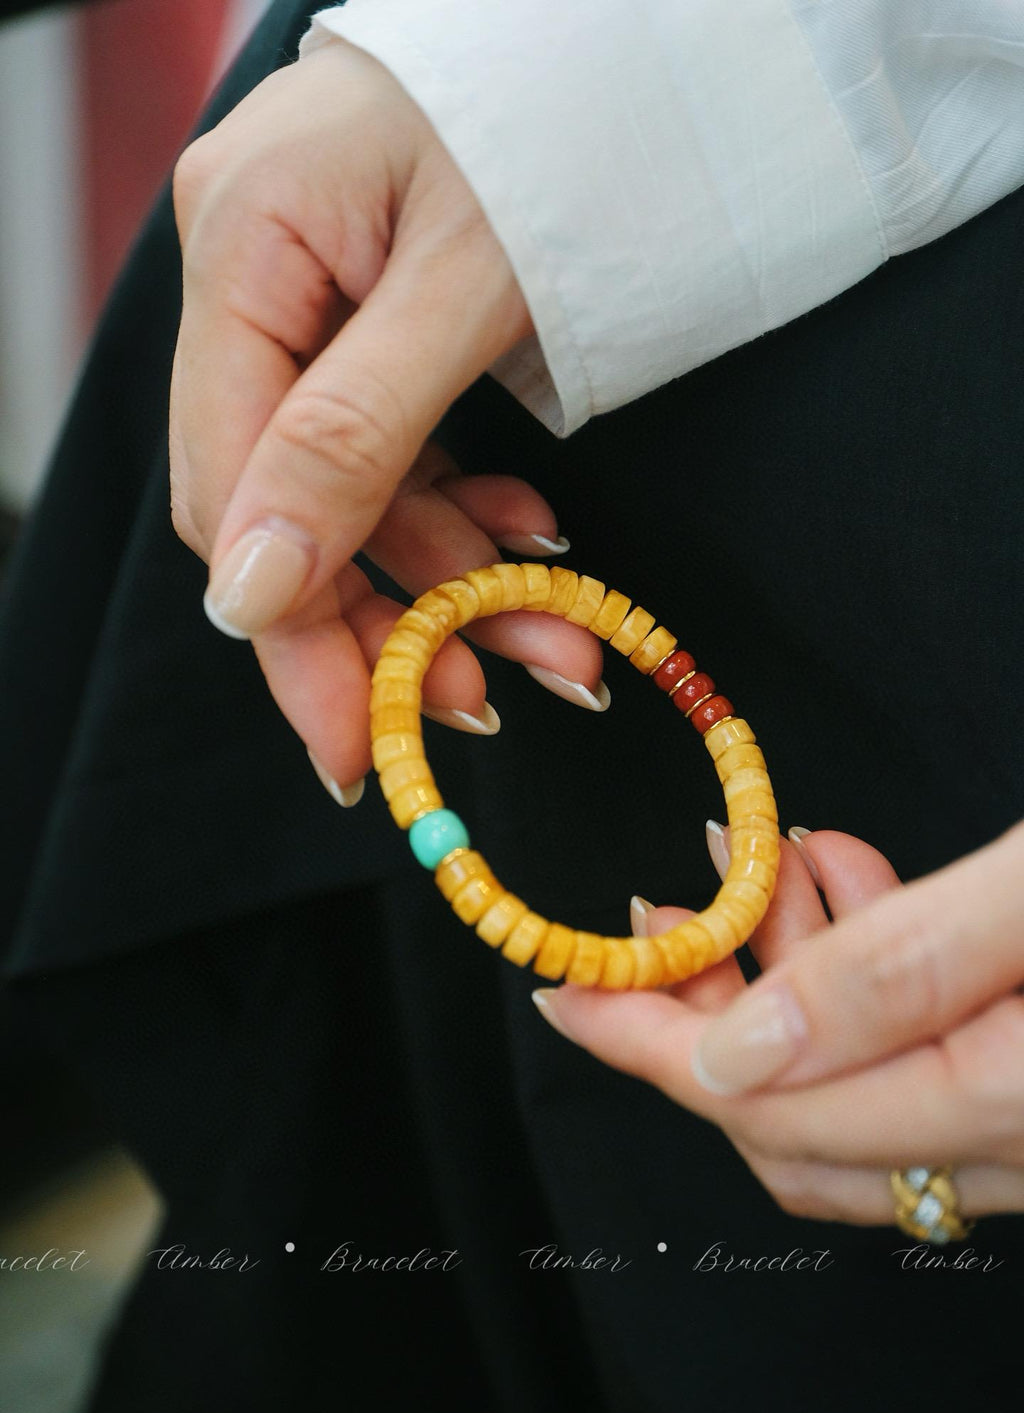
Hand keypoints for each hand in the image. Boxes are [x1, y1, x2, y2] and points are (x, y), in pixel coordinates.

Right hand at [170, 42, 603, 799]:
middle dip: (385, 617)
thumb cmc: (563, 127)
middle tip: (475, 707)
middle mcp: (253, 275)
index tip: (349, 746)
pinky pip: (391, 449)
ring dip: (446, 580)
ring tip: (550, 642)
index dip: (289, 628)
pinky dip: (459, 515)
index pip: (230, 480)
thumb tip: (247, 596)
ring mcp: (305, 298)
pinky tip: (526, 550)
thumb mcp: (465, 293)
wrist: (640, 42)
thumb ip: (350, 442)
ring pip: (348, 489)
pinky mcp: (364, 320)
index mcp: (245, 246)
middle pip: (282, 501)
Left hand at [534, 820, 1023, 1225]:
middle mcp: (1017, 1147)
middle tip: (670, 914)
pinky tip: (849, 884)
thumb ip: (897, 973)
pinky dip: (868, 973)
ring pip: (858, 1077)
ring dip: (791, 969)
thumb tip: (735, 1050)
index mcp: (1007, 1108)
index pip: (771, 1107)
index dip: (652, 1047)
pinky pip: (923, 1054)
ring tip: (765, 865)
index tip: (569, 996)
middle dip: (711, 1008)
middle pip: (798, 1115)